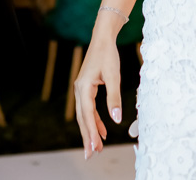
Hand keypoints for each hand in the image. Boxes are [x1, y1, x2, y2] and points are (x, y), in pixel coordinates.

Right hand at [74, 39, 121, 159]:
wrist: (102, 38)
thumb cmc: (108, 54)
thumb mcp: (114, 76)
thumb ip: (114, 98)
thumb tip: (117, 119)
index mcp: (83, 87)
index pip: (87, 114)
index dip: (91, 132)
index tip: (94, 148)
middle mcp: (79, 89)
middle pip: (82, 118)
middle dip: (87, 137)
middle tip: (91, 155)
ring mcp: (81, 89)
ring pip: (85, 115)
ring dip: (91, 130)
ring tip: (97, 147)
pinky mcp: (86, 87)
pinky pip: (88, 108)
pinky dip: (94, 120)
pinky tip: (102, 130)